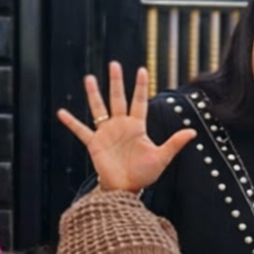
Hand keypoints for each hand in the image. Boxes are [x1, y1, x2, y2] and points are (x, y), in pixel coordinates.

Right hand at [57, 63, 195, 192]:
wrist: (126, 189)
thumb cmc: (144, 175)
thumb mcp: (162, 158)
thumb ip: (174, 143)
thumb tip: (192, 132)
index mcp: (137, 127)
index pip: (139, 101)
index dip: (140, 86)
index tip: (142, 69)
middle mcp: (120, 126)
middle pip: (118, 98)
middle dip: (116, 82)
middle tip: (114, 64)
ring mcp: (106, 133)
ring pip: (99, 108)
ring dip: (94, 94)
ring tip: (89, 78)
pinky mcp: (94, 143)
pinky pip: (81, 131)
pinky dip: (71, 122)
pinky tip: (61, 112)